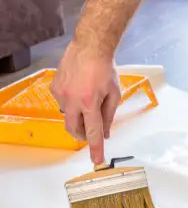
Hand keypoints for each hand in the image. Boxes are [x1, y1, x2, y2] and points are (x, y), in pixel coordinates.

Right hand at [51, 41, 120, 164]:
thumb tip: (105, 133)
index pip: (92, 132)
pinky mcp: (54, 87)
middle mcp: (72, 100)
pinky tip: (80, 90)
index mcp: (89, 103)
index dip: (95, 148)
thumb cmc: (105, 68)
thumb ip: (109, 115)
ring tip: (89, 99)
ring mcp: (60, 94)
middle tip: (91, 132)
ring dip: (78, 115)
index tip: (96, 160)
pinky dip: (72, 103)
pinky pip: (63, 103)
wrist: (89, 47)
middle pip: (73, 129)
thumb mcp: (114, 93)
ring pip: (68, 115)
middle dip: (82, 134)